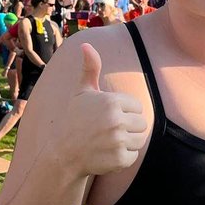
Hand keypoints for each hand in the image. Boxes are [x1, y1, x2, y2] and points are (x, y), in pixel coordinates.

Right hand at [63, 44, 147, 177]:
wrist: (62, 153)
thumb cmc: (74, 120)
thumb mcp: (82, 92)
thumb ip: (90, 69)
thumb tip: (86, 45)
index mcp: (111, 101)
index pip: (137, 106)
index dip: (125, 112)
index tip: (108, 116)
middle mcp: (116, 120)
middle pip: (142, 123)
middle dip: (129, 127)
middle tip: (109, 131)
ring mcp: (118, 141)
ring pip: (140, 140)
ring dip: (127, 142)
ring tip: (108, 142)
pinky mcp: (119, 159)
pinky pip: (133, 156)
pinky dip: (123, 158)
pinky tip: (107, 154)